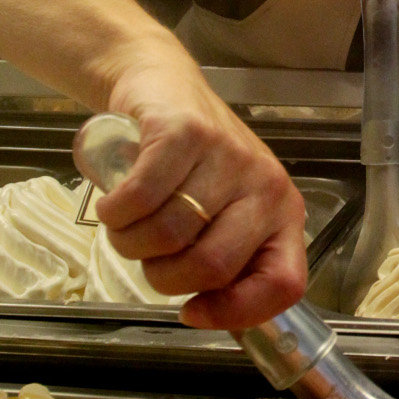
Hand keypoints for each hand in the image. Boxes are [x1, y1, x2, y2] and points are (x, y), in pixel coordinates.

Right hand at [92, 52, 306, 330]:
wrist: (164, 86)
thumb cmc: (193, 163)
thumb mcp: (224, 213)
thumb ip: (225, 258)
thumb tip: (205, 311)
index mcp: (283, 214)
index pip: (283, 283)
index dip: (236, 312)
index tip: (192, 312)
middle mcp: (266, 186)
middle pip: (212, 266)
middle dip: (163, 277)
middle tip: (148, 255)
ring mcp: (227, 156)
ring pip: (170, 235)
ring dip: (130, 242)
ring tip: (128, 224)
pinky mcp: (186, 132)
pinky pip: (141, 198)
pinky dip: (116, 212)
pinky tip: (115, 204)